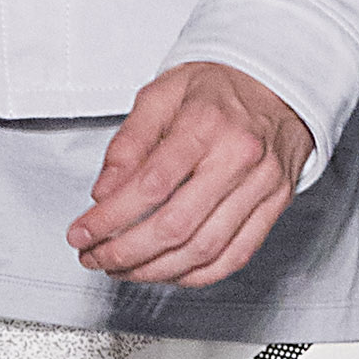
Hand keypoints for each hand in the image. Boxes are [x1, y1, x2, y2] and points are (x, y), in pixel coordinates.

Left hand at [66, 64, 309, 289]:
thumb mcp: (161, 94)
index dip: (109, 218)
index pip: (150, 186)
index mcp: (207, 124)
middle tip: (96, 257)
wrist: (275, 82)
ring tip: (123, 268)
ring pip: (204, 249)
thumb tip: (105, 193)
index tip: (82, 233)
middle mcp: (239, 157)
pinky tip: (167, 271)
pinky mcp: (275, 205)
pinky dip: (196, 275)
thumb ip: (128, 143)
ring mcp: (262, 185)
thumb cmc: (218, 87)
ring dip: (155, 270)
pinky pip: (235, 256)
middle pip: (176, 226)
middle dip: (126, 252)